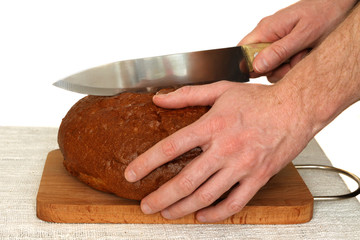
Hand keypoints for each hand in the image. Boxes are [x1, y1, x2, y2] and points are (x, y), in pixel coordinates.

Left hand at [125, 81, 314, 221]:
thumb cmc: (259, 99)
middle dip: (161, 197)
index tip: (132, 174)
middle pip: (186, 180)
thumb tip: (160, 99)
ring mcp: (242, 166)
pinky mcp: (258, 178)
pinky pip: (235, 203)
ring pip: (207, 196)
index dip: (148, 162)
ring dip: (183, 208)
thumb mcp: (221, 90)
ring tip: (167, 213)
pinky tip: (202, 215)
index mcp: (213, 125)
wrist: (296, 108)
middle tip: (146, 205)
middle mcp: (225, 148)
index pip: (172, 147)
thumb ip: (188, 95)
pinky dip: (216, 213)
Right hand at [239, 0, 356, 81]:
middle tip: (292, 63)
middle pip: (256, 63)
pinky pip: (282, 63)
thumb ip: (279, 51)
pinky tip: (305, 55)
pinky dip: (293, 65)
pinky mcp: (285, 46)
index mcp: (266, 29)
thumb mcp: (303, 35)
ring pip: (271, 66)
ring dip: (287, 68)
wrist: (341, 4)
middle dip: (274, 69)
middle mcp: (267, 35)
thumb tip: (256, 66)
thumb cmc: (325, 13)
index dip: (249, 66)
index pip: (242, 51)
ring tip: (303, 56)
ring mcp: (276, 41)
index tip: (268, 70)